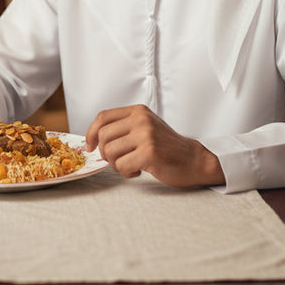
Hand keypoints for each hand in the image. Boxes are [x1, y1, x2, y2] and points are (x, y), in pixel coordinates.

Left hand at [85, 105, 224, 187]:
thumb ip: (123, 127)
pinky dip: (126, 173)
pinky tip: (138, 171)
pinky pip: (122, 166)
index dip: (91, 133)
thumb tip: (94, 138)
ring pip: (110, 152)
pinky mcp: (149, 153)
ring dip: (116, 164)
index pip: (103, 117)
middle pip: (103, 136)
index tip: (90, 146)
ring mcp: (146, 136)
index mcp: (138, 112)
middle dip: (105, 153)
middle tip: (117, 160)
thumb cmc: (167, 147)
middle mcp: (141, 120)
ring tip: (130, 165)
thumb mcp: (145, 127)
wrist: (194, 160)